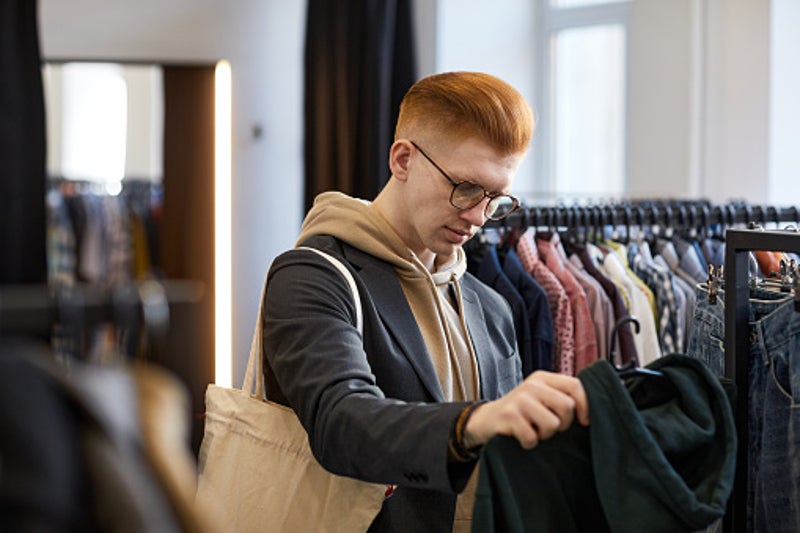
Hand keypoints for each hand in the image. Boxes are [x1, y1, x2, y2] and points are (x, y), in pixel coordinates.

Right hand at [463, 371, 589, 449]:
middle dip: (564, 424)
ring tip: (534, 430)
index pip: (575, 385)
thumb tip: (592, 411)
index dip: (585, 405)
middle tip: (551, 426)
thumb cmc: (522, 412)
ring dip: (545, 435)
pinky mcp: (508, 416)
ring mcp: (519, 399)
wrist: (487, 419)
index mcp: (543, 378)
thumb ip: (561, 396)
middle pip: (567, 406)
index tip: (583, 420)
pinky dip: (529, 443)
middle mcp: (532, 385)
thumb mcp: (541, 397)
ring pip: (552, 424)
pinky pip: (532, 437)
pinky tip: (522, 437)